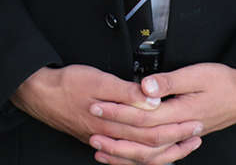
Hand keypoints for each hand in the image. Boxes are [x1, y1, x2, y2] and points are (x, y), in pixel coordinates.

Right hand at [12, 65, 200, 164]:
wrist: (39, 94)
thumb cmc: (67, 84)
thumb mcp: (99, 80)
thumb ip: (127, 92)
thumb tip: (152, 99)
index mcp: (113, 121)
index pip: (152, 131)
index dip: (175, 127)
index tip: (194, 122)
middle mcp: (109, 135)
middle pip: (149, 146)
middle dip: (175, 140)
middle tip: (196, 134)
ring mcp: (102, 139)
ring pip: (137, 153)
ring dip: (161, 151)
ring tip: (181, 146)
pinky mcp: (96, 138)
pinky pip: (123, 154)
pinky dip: (138, 155)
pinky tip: (147, 154)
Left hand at [88, 63, 235, 163]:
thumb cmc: (226, 82)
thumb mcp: (197, 74)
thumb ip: (169, 81)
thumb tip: (145, 87)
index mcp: (181, 113)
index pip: (141, 117)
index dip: (117, 112)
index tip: (98, 106)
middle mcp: (180, 129)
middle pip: (141, 140)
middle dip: (114, 136)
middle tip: (92, 131)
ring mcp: (182, 136)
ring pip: (150, 153)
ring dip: (125, 152)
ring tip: (103, 149)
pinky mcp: (184, 135)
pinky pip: (160, 154)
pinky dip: (142, 156)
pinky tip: (129, 154)